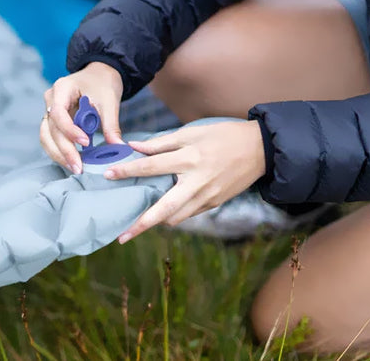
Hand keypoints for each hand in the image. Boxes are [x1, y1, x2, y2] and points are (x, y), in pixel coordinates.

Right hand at [40, 62, 123, 173]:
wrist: (99, 75)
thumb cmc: (103, 82)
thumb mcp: (109, 101)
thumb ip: (111, 125)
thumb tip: (118, 148)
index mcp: (62, 88)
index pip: (59, 112)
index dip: (70, 130)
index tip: (86, 143)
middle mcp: (51, 99)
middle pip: (50, 129)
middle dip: (64, 150)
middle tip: (79, 167)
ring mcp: (50, 111)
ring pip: (46, 137)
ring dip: (58, 154)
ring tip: (75, 168)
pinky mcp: (54, 121)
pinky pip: (51, 139)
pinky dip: (60, 151)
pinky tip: (73, 161)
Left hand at [104, 120, 266, 242]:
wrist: (261, 150)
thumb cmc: (223, 136)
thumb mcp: (192, 132)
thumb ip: (162, 143)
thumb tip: (135, 147)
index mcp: (189, 159)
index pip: (151, 167)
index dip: (128, 170)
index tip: (108, 175)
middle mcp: (197, 183)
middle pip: (164, 209)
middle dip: (142, 224)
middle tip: (122, 236)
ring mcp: (207, 197)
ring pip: (176, 217)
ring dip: (157, 221)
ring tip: (138, 224)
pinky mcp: (214, 204)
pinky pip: (189, 214)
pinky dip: (174, 215)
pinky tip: (163, 213)